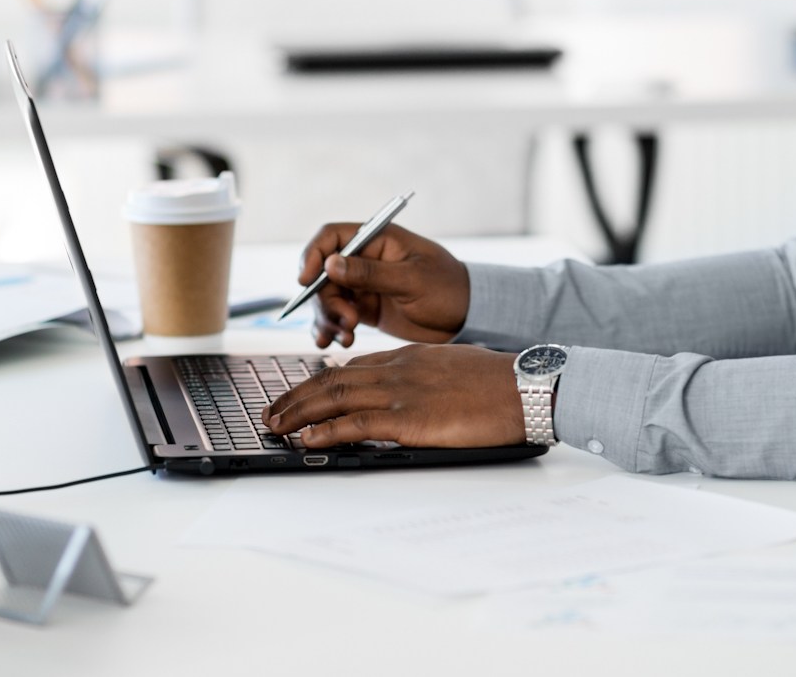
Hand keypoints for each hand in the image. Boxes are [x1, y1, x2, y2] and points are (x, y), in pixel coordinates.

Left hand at [263, 343, 522, 447]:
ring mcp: (401, 392)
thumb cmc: (497, 383)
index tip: (301, 394)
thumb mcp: (452, 368)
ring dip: (298, 412)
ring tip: (275, 424)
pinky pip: (357, 423)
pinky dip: (327, 430)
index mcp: (408, 357)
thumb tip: (407, 397)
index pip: (352, 367)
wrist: (524, 387)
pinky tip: (308, 438)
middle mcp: (397, 370)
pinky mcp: (410, 418)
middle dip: (296, 396)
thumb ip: (422, 378)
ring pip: (335, 397)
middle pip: (332, 379)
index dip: (319, 382)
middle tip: (272, 411)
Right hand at [298, 221, 470, 347]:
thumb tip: (331, 263)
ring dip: (328, 318)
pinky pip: (335, 317)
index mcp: (378, 239)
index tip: (306, 280)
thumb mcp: (412, 280)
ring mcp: (362, 286)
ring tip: (346, 337)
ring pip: (325, 298)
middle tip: (348, 322)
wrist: (467, 318)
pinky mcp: (363, 309)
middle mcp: (365, 260)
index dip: (313, 255)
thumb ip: (372, 273)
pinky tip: (331, 343)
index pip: (331, 236)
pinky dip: (329, 330)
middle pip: (323, 273)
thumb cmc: (448, 289)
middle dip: (326, 300)